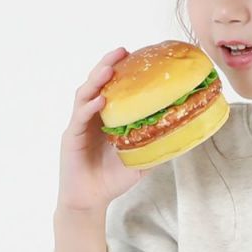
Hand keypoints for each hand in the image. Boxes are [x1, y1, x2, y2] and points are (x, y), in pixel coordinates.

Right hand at [58, 46, 147, 212]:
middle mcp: (91, 116)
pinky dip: (89, 107)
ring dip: (96, 80)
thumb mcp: (139, 160)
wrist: (90, 200)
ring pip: (85, 95)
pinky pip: (80, 117)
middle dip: (107, 65)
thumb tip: (180, 136)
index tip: (135, 56)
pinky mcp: (71, 137)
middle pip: (96, 84)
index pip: (112, 88)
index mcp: (106, 118)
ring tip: (110, 68)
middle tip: (122, 51)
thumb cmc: (111, 179)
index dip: (121, 71)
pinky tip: (100, 100)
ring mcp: (79, 125)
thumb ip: (153, 146)